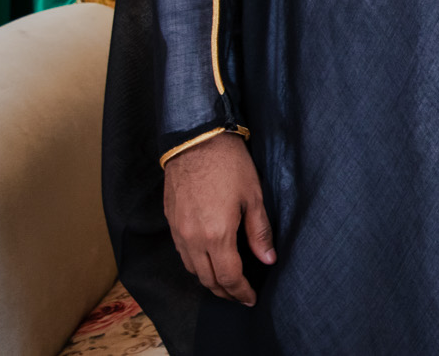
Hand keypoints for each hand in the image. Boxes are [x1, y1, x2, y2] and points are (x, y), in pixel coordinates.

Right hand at [163, 132, 274, 305]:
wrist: (195, 141)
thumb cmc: (229, 165)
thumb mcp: (254, 196)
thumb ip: (259, 232)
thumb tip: (268, 259)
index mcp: (216, 235)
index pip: (229, 277)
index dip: (240, 292)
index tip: (251, 298)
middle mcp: (193, 240)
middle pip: (207, 279)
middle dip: (225, 292)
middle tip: (239, 296)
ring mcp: (178, 232)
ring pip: (192, 269)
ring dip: (209, 280)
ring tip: (225, 283)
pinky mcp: (170, 222)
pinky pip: (182, 254)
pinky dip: (195, 264)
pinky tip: (207, 260)